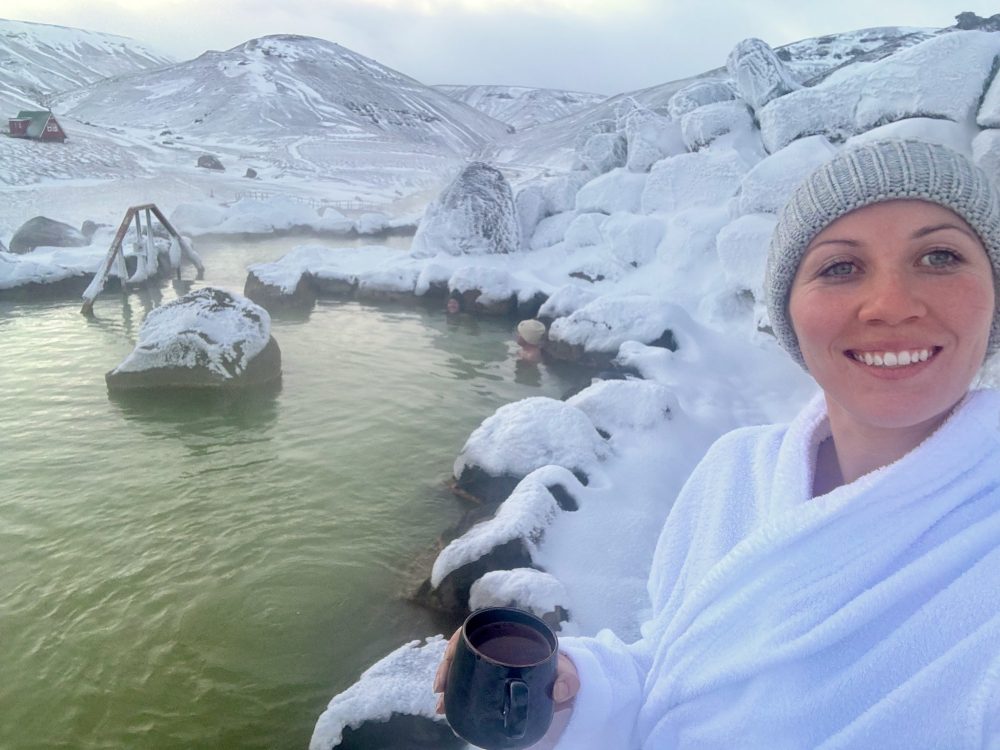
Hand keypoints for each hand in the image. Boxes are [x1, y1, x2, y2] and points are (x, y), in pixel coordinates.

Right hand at [432, 628, 580, 713]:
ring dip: (448, 684)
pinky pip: (466, 684)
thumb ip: (569, 679)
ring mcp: (488, 665)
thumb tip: (558, 692)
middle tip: (440, 688)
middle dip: (446, 667)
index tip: (450, 657)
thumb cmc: (560, 669)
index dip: (459, 642)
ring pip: (460, 669)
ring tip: (441, 704)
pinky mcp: (487, 682)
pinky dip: (455, 696)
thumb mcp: (567, 671)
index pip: (476, 629)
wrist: (562, 682)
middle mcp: (494, 648)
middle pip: (462, 651)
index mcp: (509, 635)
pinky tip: (447, 709)